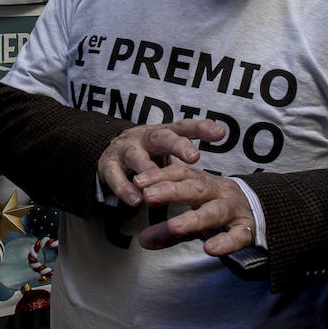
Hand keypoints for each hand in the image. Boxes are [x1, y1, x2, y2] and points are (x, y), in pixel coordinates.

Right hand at [97, 119, 225, 206]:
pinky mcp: (107, 165)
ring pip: (136, 156)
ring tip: (156, 181)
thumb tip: (219, 160)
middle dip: (177, 145)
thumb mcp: (167, 153)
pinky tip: (135, 200)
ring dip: (146, 168)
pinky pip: (115, 176)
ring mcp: (124, 150)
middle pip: (161, 137)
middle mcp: (144, 137)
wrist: (110, 154)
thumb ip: (187, 155)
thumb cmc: (148, 156)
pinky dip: (124, 188)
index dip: (201, 129)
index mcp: (162, 134)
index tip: (220, 133)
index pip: (183, 127)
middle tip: (193, 156)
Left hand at [132, 164, 256, 256]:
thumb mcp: (193, 216)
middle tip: (149, 196)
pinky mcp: (247, 229)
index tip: (138, 181)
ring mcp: (234, 209)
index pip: (181, 174)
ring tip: (175, 226)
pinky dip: (225, 242)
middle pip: (195, 188)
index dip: (159, 176)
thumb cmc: (219, 211)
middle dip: (172, 191)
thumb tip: (142, 240)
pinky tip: (210, 250)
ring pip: (215, 211)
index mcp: (204, 182)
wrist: (263, 211)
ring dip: (195, 218)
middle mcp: (219, 191)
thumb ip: (168, 230)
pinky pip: (238, 236)